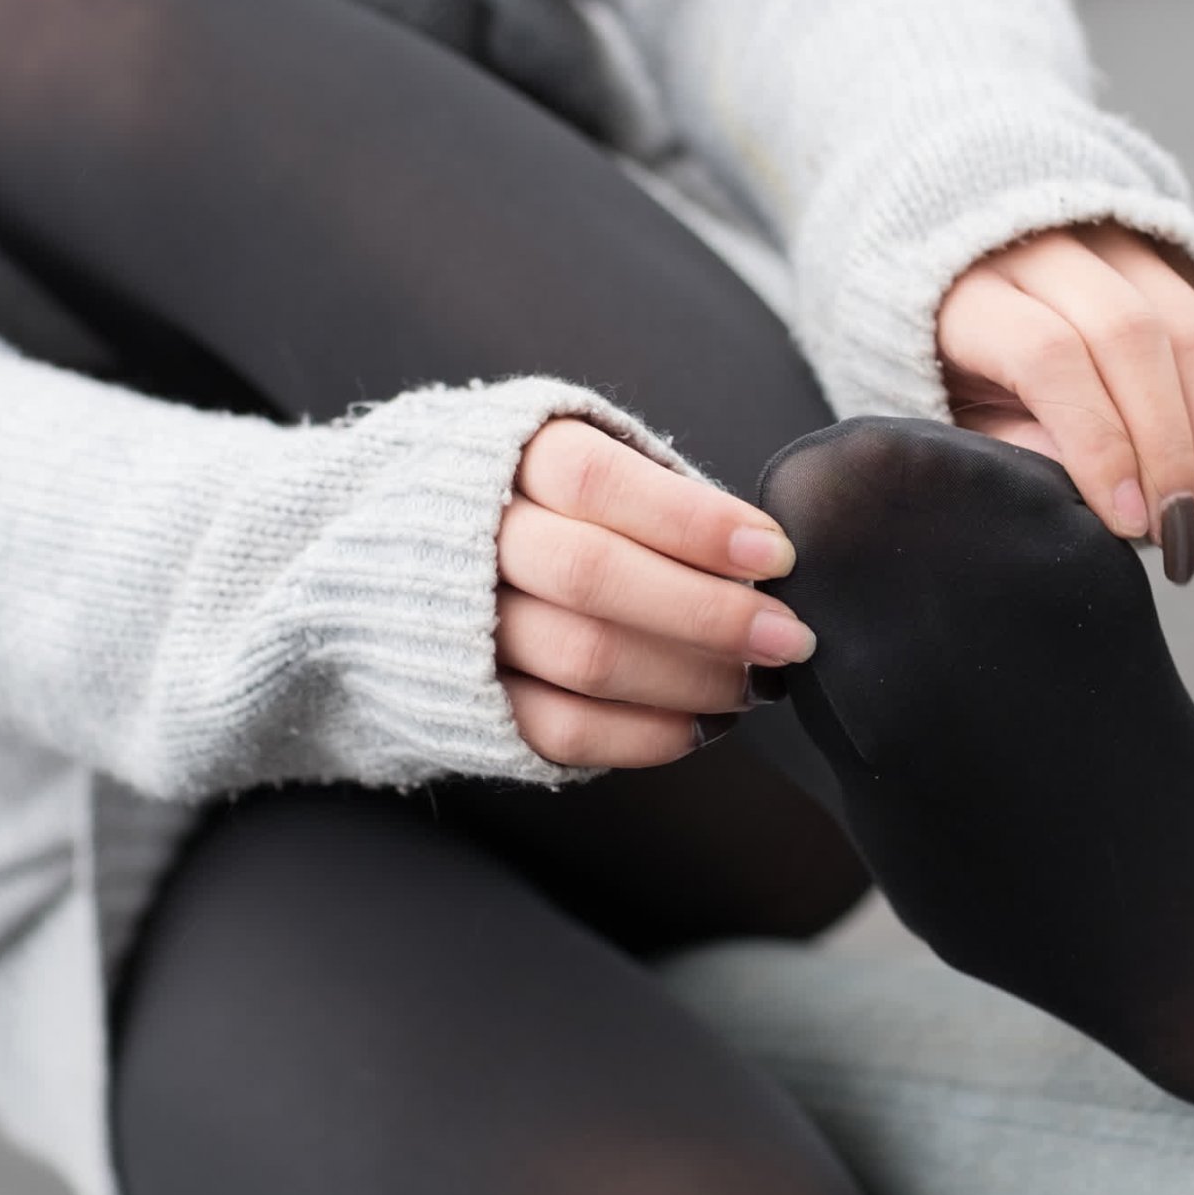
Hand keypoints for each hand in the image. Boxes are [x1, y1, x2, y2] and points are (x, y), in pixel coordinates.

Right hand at [498, 417, 812, 768]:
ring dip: (690, 677)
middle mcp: (477, 539)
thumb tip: (760, 554)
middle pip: (594, 575)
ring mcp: (466, 626)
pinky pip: (563, 730)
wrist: (404, 557)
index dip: (694, 521)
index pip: (599, 483)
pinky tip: (702, 723)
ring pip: (587, 657)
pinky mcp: (473, 701)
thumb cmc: (539, 506)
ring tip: (757, 681)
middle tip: (788, 635)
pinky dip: (645, 733)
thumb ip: (656, 496)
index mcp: (510, 461)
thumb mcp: (586, 462)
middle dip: (708, 612)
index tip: (775, 554)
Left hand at [935, 223, 1193, 596]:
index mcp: (972, 289)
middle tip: (1181, 541)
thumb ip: (1013, 448)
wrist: (957, 286)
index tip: (1129, 523)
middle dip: (1169, 451)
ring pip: (1193, 334)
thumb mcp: (955, 419)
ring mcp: (1114, 243)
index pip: (1050, 355)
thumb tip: (1103, 501)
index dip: (1098, 442)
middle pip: (1132, 337)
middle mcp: (1045, 245)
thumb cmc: (952, 379)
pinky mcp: (1165, 262)